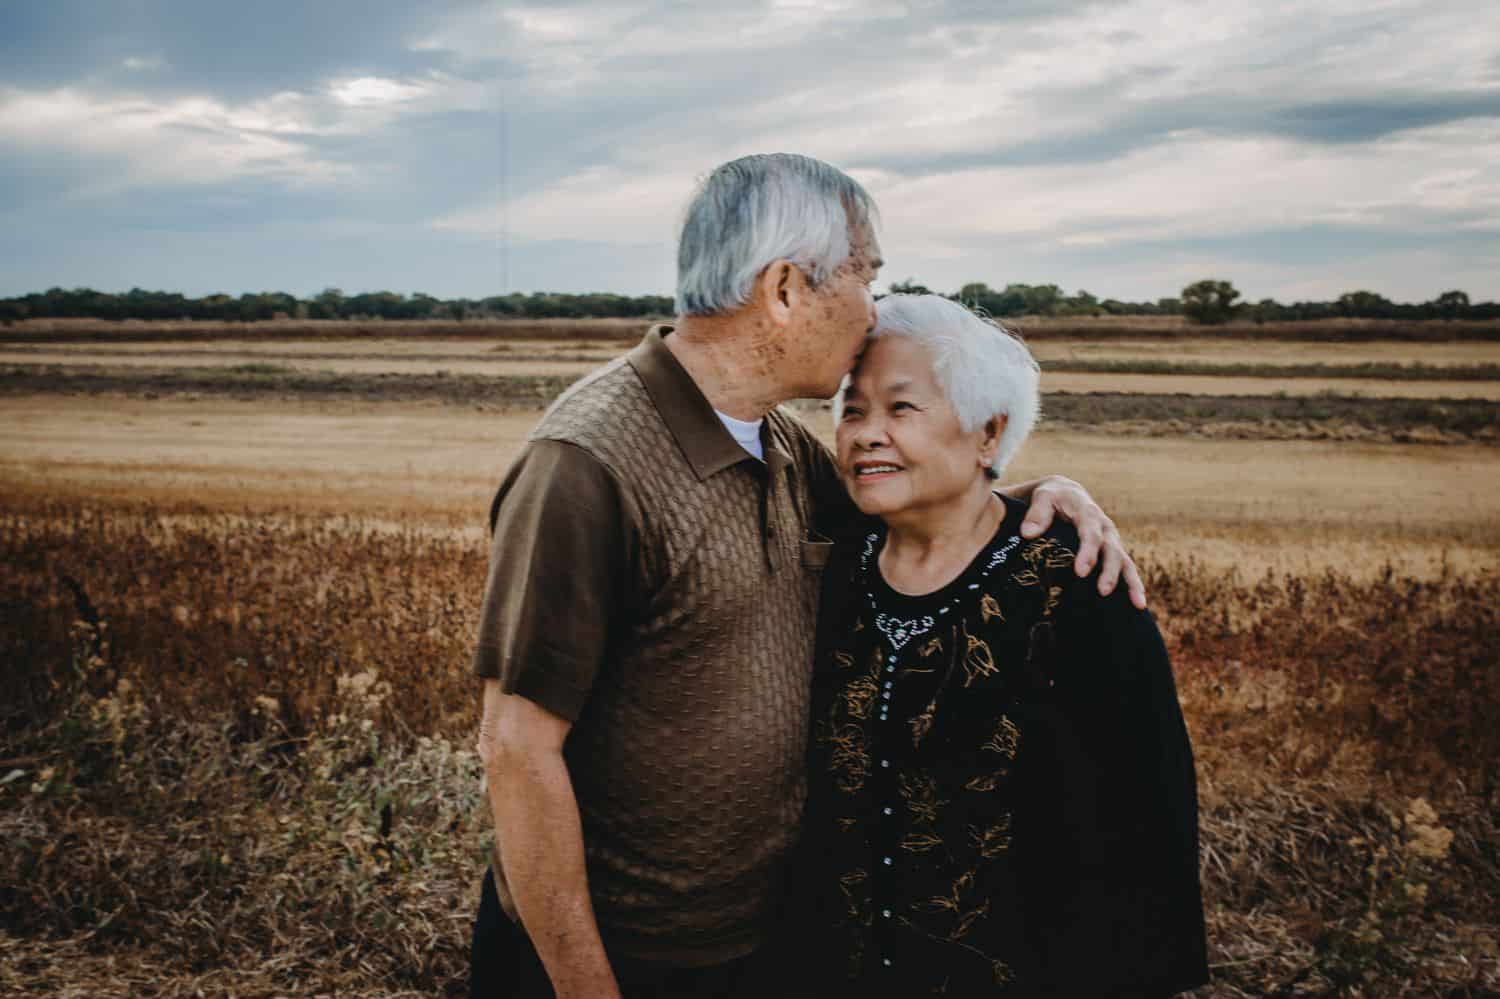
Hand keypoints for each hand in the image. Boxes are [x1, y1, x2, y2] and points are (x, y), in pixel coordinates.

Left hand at [1018, 476, 1146, 609]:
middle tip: (1103, 591)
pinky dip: (1133, 585)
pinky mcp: (1113, 551)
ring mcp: (1111, 540)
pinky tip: (1138, 604)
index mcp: (1088, 512)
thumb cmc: (1053, 497)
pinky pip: (1126, 568)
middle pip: (1111, 550)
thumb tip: (1028, 532)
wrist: (1066, 493)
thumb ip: (1037, 513)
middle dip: (1109, 571)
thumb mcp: (1043, 498)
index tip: (1081, 571)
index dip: (1088, 552)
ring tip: (1137, 604)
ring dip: (1131, 582)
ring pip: (1124, 561)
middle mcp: (1104, 527)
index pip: (1090, 533)